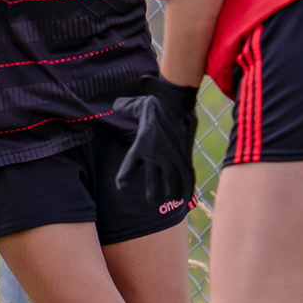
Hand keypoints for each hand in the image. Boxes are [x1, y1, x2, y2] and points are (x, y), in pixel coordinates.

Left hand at [113, 76, 197, 204]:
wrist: (175, 100)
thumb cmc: (156, 102)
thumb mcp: (136, 106)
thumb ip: (125, 109)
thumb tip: (114, 105)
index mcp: (142, 145)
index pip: (130, 166)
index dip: (125, 177)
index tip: (121, 186)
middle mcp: (157, 155)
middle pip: (153, 183)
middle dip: (153, 195)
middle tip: (152, 202)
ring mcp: (172, 157)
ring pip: (172, 183)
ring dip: (170, 194)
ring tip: (169, 201)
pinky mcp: (185, 155)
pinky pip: (187, 176)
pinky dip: (187, 188)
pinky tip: (185, 197)